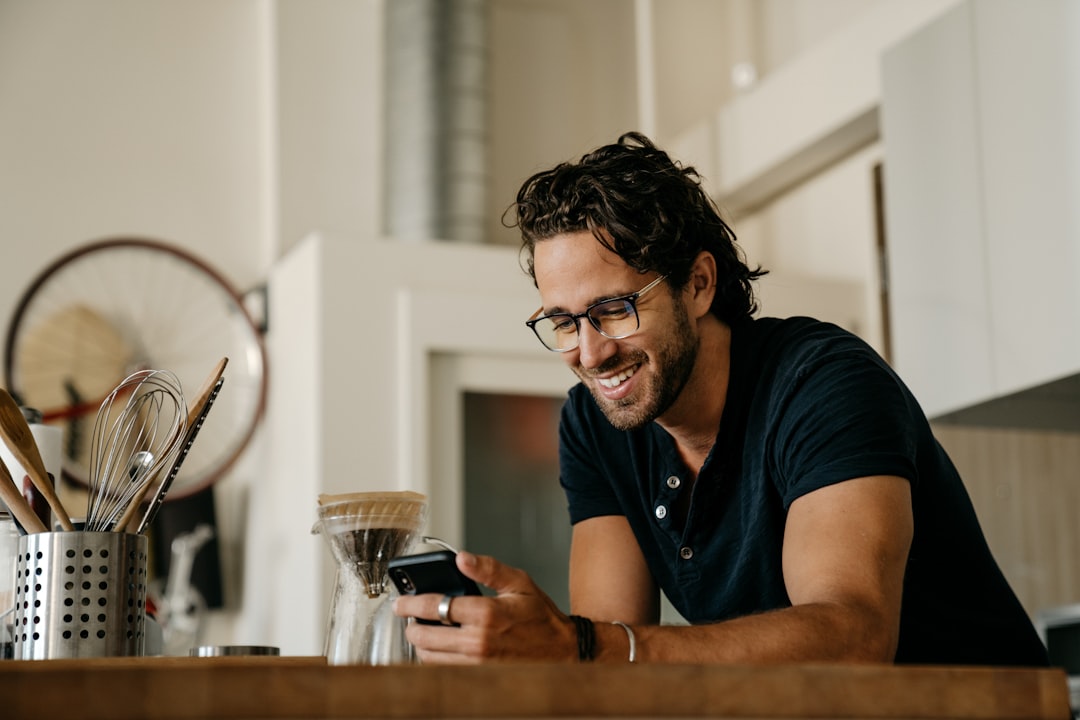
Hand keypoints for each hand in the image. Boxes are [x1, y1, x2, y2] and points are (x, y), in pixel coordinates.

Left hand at [392, 551, 577, 663]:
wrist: (562, 652)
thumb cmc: (540, 617)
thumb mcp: (519, 583)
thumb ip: (488, 569)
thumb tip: (462, 558)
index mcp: (487, 614)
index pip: (436, 607)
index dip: (412, 603)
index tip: (401, 602)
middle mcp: (479, 642)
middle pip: (426, 637)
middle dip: (411, 625)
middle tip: (409, 617)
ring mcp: (477, 664)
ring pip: (430, 658)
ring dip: (421, 644)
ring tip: (423, 631)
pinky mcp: (478, 677)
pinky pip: (444, 670)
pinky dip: (435, 659)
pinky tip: (439, 647)